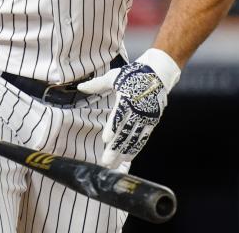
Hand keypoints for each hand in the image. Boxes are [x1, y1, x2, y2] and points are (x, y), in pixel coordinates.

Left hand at [78, 49, 180, 166]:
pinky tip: (128, 157)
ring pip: (134, 138)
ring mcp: (146, 117)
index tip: (105, 139)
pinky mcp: (152, 121)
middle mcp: (137, 110)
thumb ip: (97, 85)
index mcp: (127, 98)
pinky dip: (136, 148)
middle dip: (115, 148)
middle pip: (126, 132)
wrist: (158, 74)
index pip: (119, 116)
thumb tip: (80, 87)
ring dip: (124, 152)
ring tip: (114, 164)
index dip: (113, 128)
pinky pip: (143, 137)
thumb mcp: (114, 77)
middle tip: (106, 162)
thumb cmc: (133, 75)